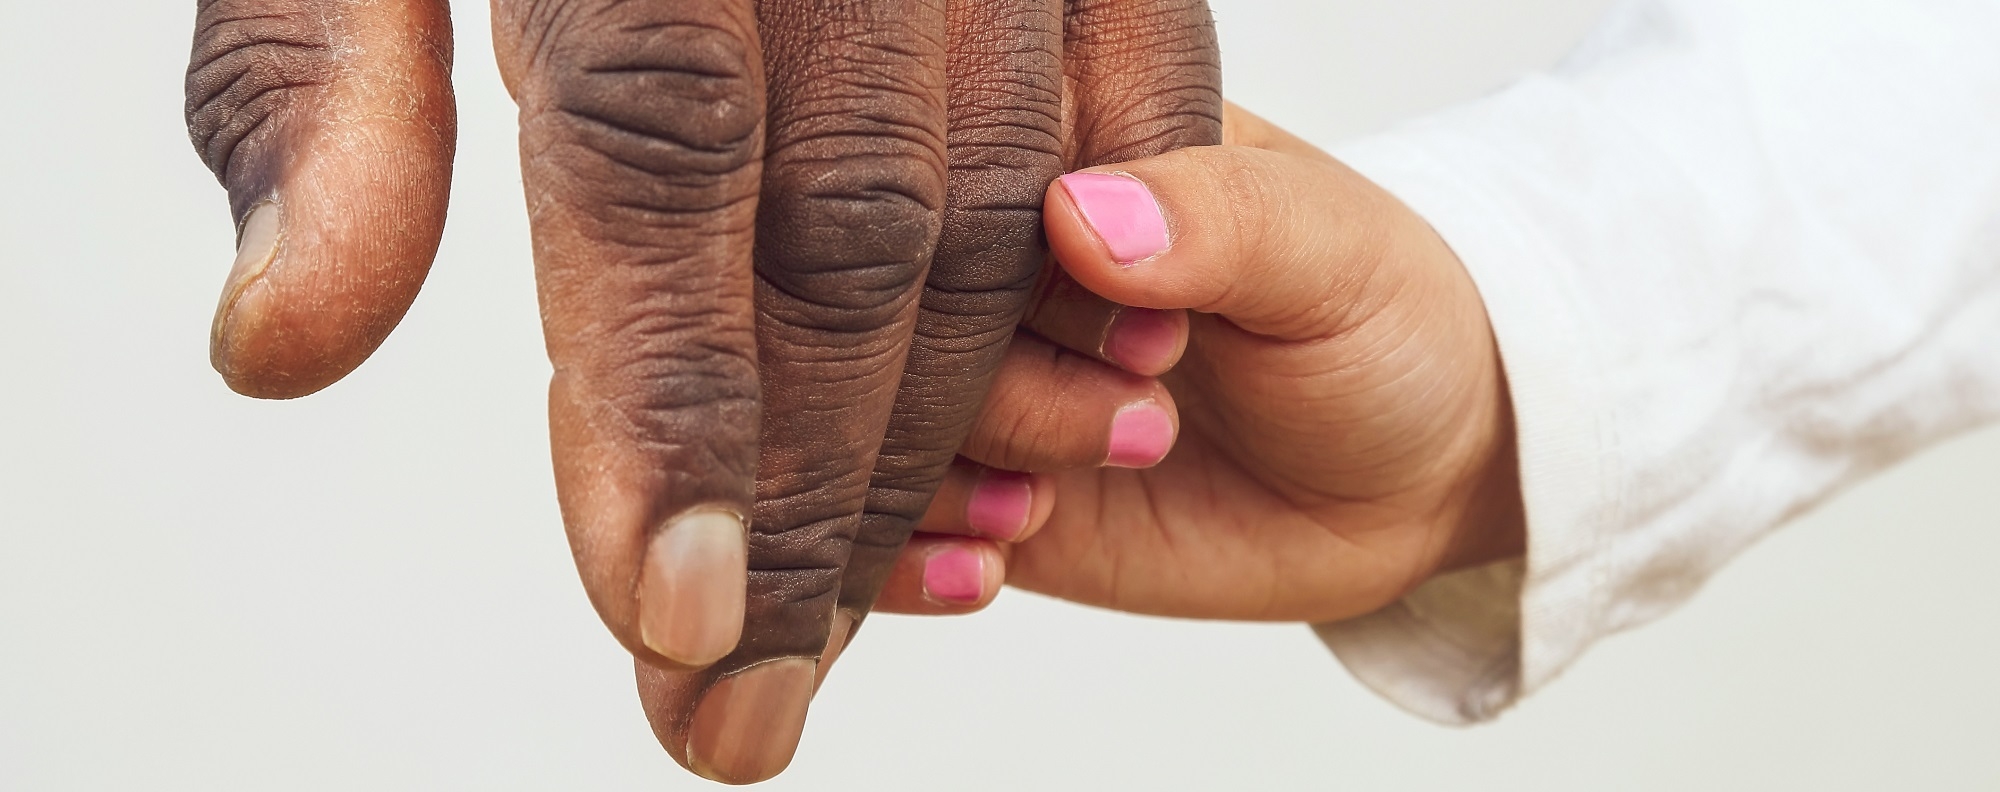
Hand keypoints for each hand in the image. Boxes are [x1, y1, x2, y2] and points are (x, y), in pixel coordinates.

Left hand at [184, 0, 1215, 783]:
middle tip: (735, 704)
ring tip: (854, 624)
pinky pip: (1147, 101)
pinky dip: (1108, 279)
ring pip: (994, 203)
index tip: (659, 610)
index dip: (664, 393)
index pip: (656, 156)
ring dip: (940, 438)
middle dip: (800, 492)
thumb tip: (284, 349)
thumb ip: (320, 97)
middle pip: (849, 227)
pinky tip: (1062, 433)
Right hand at [872, 105, 1525, 622]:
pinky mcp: (976, 484)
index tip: (1144, 327)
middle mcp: (999, 263)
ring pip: (868, 419)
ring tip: (1047, 505)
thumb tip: (1082, 212)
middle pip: (888, 309)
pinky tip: (996, 563)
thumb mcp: (1331, 256)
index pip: (952, 173)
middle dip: (989, 388)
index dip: (1005, 261)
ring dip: (942, 479)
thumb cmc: (1384, 329)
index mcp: (1070, 149)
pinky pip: (881, 522)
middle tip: (1136, 423)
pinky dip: (910, 557)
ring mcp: (978, 377)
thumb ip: (1220, 220)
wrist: (1415, 479)